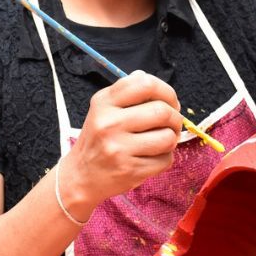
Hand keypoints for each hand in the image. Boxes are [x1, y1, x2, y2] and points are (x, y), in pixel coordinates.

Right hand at [64, 71, 181, 213]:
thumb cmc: (98, 139)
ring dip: (172, 139)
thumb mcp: (104, 109)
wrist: (80, 176)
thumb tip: (148, 78)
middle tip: (171, 123)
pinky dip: (165, 158)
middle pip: (162, 111)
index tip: (169, 101)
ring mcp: (118, 148)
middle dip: (175, 118)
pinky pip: (166, 159)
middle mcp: (109, 123)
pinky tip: (151, 157)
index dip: (166, 91)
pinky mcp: (130, 170)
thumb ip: (127, 93)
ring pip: (168, 137)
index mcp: (104, 102)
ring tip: (162, 140)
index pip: (145, 84)